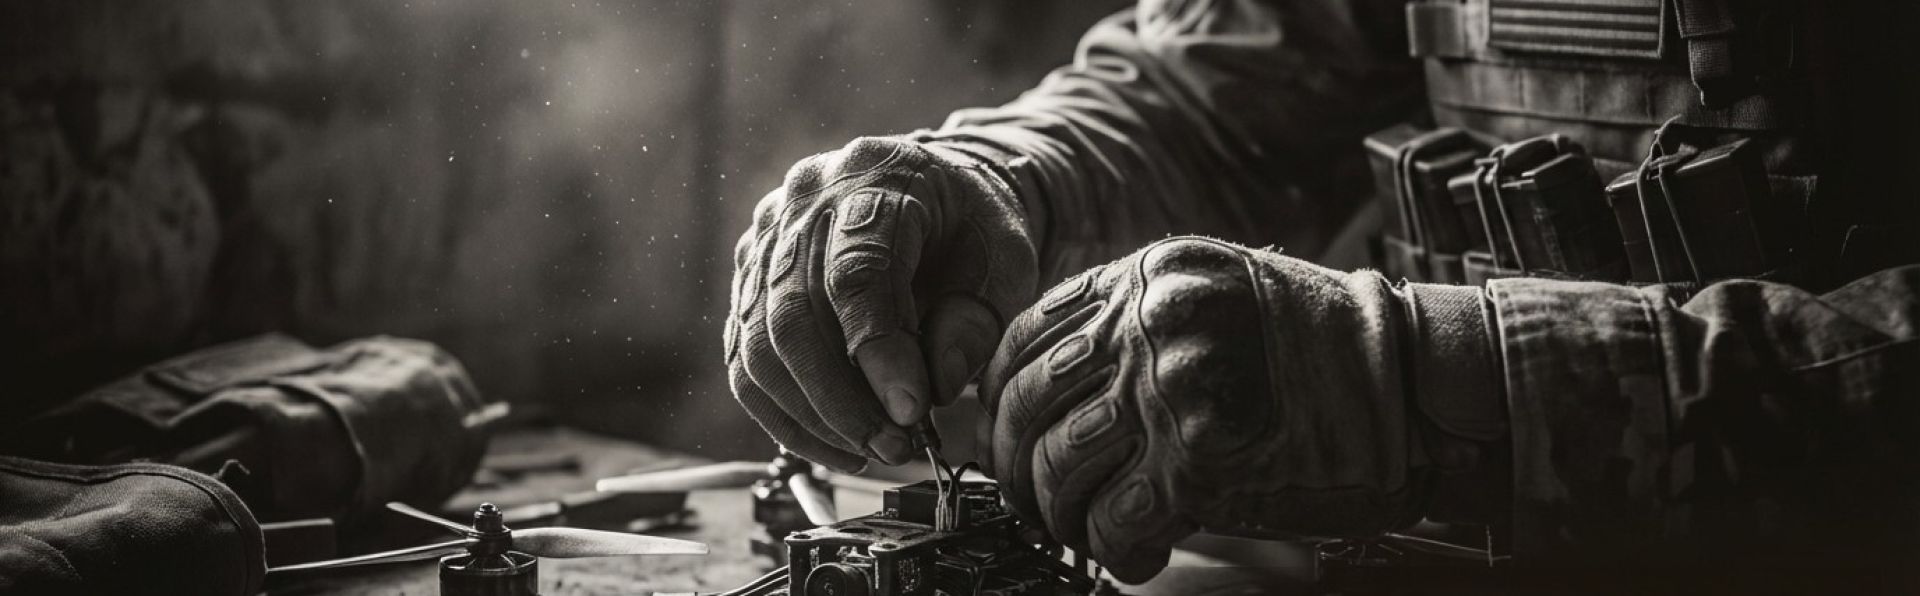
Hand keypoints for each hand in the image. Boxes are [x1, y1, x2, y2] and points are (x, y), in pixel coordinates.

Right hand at [726, 137, 1037, 470]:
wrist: (938, 191)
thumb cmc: (971, 225)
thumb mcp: (1005, 260)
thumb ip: (976, 320)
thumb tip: (932, 388)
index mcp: (874, 176)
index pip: (857, 272)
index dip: (880, 351)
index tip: (912, 412)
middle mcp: (803, 201)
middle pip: (794, 314)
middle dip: (843, 401)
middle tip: (896, 446)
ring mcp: (765, 239)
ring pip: (758, 346)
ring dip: (813, 417)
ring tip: (872, 451)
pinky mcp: (749, 281)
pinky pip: (744, 361)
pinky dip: (785, 416)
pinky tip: (834, 443)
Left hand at [978, 237, 1502, 581]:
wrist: (1413, 387)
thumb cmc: (1326, 348)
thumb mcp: (1219, 294)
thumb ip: (1139, 321)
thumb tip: (1055, 384)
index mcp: (1151, 278)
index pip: (1029, 336)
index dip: (1001, 397)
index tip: (1005, 430)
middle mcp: (1152, 326)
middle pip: (1030, 406)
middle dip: (1014, 465)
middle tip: (1028, 496)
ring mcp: (1172, 393)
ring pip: (1059, 469)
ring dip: (1059, 514)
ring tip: (1080, 529)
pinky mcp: (1199, 465)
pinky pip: (1113, 523)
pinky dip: (1112, 550)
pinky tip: (1134, 553)